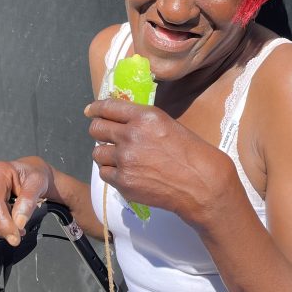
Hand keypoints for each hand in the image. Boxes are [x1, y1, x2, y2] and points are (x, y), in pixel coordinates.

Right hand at [0, 157, 52, 245]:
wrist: (27, 175)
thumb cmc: (32, 176)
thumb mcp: (38, 182)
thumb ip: (28, 200)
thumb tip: (18, 222)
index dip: (4, 222)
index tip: (16, 236)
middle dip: (8, 228)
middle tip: (23, 230)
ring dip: (5, 230)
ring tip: (18, 220)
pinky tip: (9, 221)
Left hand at [85, 99, 234, 225]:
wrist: (200, 184)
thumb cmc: (191, 153)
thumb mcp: (168, 125)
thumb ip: (142, 122)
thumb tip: (120, 121)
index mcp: (144, 117)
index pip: (108, 107)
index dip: (96, 109)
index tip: (91, 111)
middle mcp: (131, 135)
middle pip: (96, 129)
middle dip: (99, 131)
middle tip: (106, 137)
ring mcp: (124, 159)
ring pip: (97, 153)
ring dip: (106, 154)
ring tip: (120, 159)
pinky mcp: (123, 181)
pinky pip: (104, 173)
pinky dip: (112, 173)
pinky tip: (126, 173)